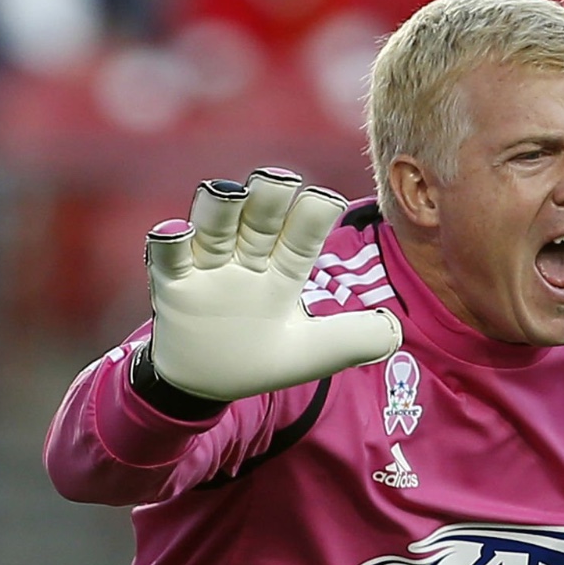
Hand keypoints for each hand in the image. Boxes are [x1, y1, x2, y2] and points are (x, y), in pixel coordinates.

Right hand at [145, 168, 402, 400]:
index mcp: (285, 269)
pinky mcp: (173, 286)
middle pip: (259, 220)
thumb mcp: (314, 353)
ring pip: (214, 227)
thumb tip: (396, 330)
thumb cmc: (264, 358)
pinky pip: (167, 257)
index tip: (325, 201)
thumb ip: (355, 340)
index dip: (312, 217)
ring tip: (228, 193)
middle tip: (280, 180)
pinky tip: (177, 232)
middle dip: (269, 198)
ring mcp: (209, 269)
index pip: (302, 236)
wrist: (208, 384)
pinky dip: (169, 242)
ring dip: (220, 208)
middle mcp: (248, 259)